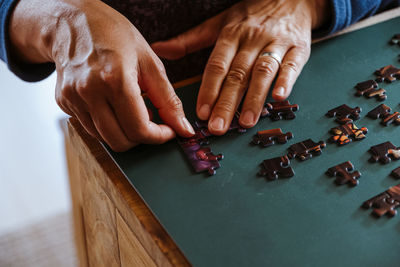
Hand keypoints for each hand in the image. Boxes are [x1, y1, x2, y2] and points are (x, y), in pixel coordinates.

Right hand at [9, 0, 194, 150]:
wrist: (74, 22)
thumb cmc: (114, 35)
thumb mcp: (150, 62)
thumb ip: (168, 99)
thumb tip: (183, 128)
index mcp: (115, 79)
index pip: (139, 129)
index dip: (158, 137)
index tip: (168, 131)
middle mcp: (90, 91)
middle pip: (120, 141)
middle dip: (141, 138)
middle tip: (151, 123)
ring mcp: (73, 98)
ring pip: (104, 139)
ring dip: (123, 132)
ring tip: (131, 109)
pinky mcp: (64, 102)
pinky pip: (89, 128)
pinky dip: (107, 125)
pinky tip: (113, 105)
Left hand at [152, 0, 328, 134]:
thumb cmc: (251, 15)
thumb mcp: (219, 23)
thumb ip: (190, 39)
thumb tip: (159, 49)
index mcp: (231, 34)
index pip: (217, 65)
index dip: (209, 90)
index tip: (201, 113)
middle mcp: (252, 39)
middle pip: (238, 74)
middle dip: (226, 103)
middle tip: (218, 128)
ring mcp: (276, 43)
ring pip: (263, 72)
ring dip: (254, 98)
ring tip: (244, 122)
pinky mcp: (299, 48)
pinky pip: (292, 65)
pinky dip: (287, 81)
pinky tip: (280, 98)